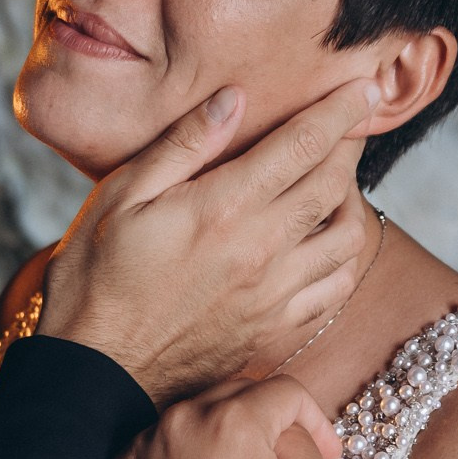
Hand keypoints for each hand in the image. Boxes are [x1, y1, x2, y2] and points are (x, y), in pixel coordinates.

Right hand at [37, 80, 378, 402]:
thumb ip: (184, 144)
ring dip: (352, 199)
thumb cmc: (94, 277)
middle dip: (352, 143)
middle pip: (335, 184)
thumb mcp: (121, 195)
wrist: (94, 372)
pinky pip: (335, 289)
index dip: (340, 110)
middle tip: (358, 117)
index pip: (304, 145)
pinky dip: (343, 258)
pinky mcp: (273, 329)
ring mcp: (273, 295)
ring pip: (347, 238)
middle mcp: (262, 251)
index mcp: (224, 208)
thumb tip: (234, 99)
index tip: (363, 86)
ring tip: (337, 177)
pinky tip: (325, 242)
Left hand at [107, 379, 340, 458]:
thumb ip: (309, 447)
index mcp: (230, 424)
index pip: (284, 392)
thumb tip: (289, 429)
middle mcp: (177, 424)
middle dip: (271, 423)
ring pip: (197, 419)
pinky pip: (162, 449)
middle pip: (238, 394)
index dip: (316, 420)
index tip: (327, 454)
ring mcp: (139, 450)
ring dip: (226, 440)